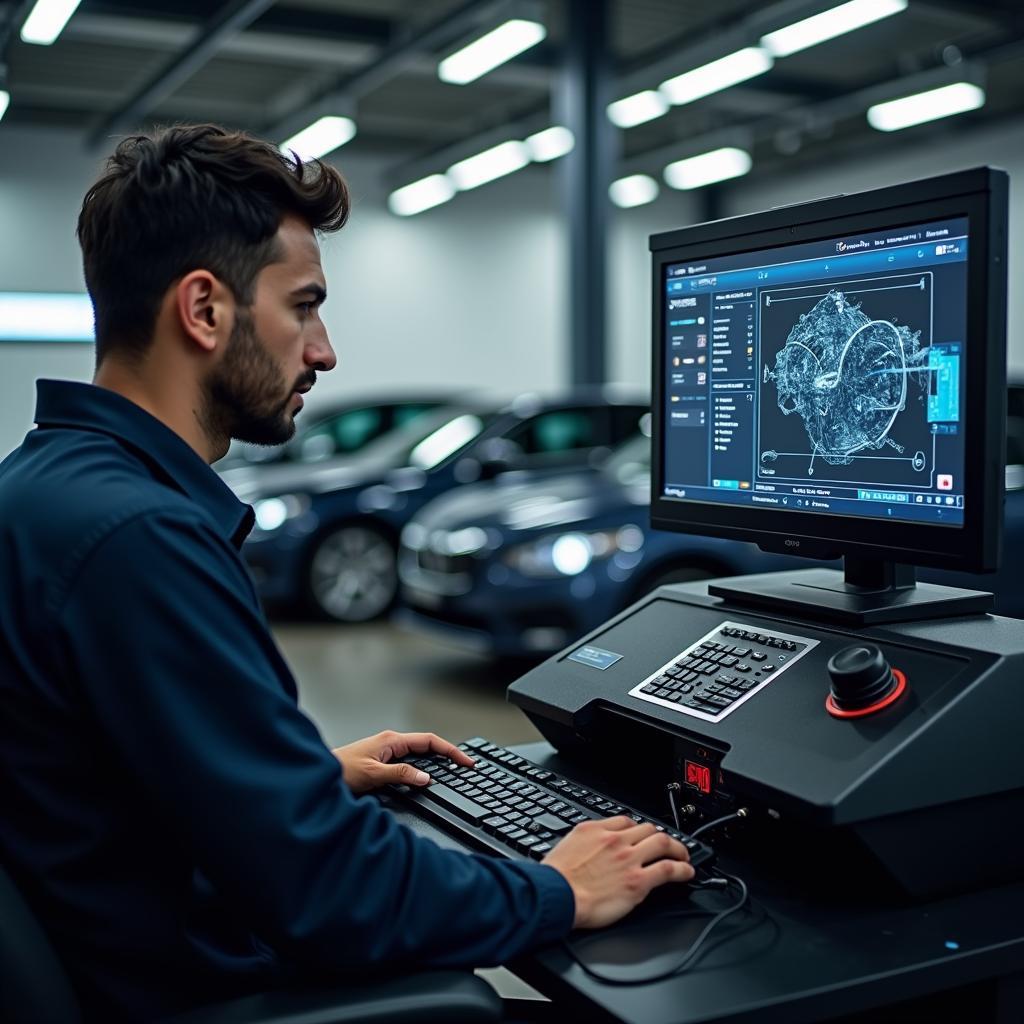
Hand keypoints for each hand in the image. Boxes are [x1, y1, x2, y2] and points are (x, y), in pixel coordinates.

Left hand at [331, 730, 474, 794]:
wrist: (316, 775)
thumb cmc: (339, 771)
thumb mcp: (374, 774)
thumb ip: (402, 774)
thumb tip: (426, 778)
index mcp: (391, 740)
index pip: (429, 741)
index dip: (450, 751)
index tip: (465, 761)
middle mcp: (390, 742)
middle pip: (427, 745)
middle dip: (448, 753)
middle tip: (465, 765)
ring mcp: (385, 751)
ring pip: (418, 752)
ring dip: (436, 760)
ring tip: (453, 768)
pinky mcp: (380, 760)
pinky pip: (408, 760)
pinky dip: (422, 766)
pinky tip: (426, 774)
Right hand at [542, 816, 693, 927]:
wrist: (557, 895)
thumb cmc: (557, 877)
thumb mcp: (566, 846)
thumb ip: (584, 842)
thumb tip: (590, 846)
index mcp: (596, 830)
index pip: (625, 821)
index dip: (638, 829)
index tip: (643, 836)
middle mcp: (615, 841)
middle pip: (648, 829)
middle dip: (661, 835)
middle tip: (668, 844)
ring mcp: (629, 860)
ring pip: (663, 843)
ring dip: (678, 848)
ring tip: (684, 855)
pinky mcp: (638, 881)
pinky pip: (668, 869)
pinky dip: (682, 869)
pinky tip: (687, 872)